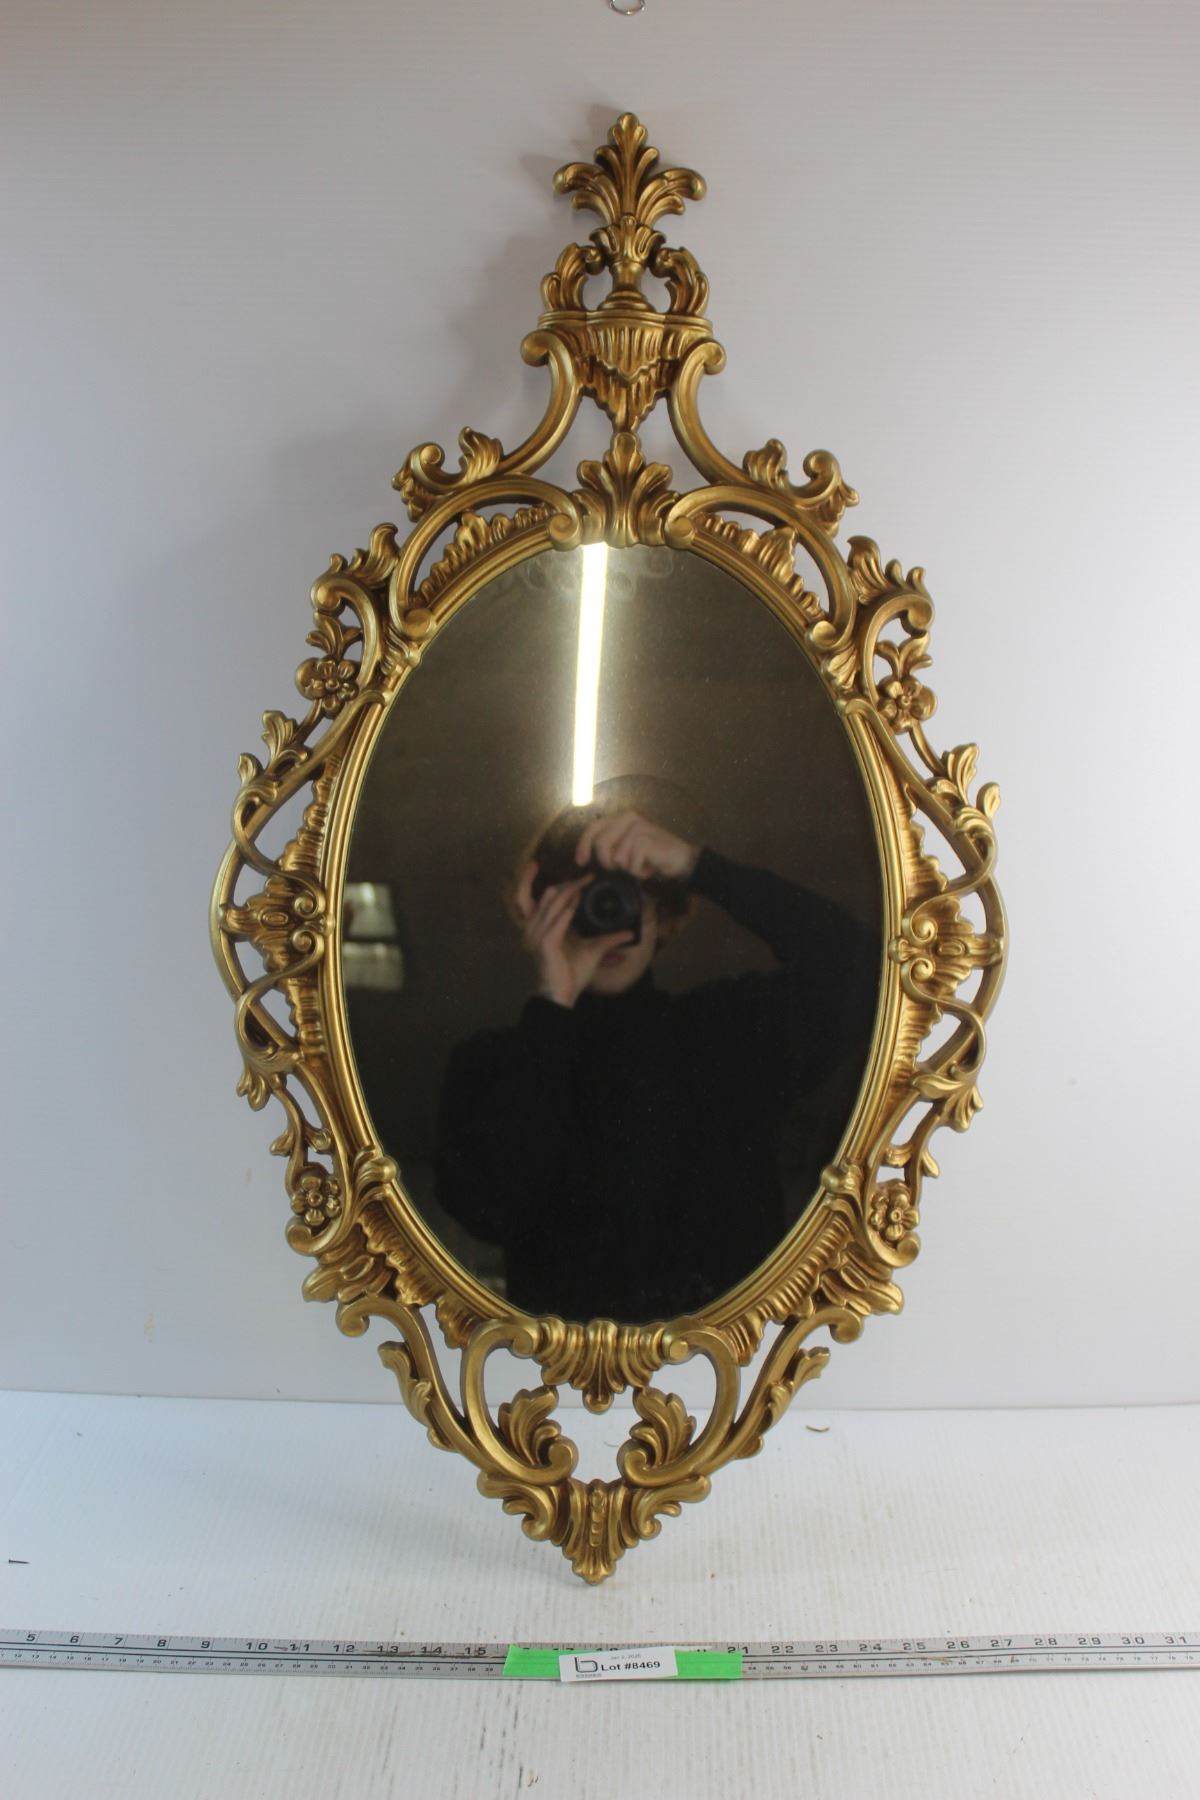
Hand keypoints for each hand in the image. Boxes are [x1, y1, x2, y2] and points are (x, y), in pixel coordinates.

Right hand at [513, 862, 634, 1008]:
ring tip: (585, 883)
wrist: (563, 995)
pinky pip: (556, 922)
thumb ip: (609, 939)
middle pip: (546, 895)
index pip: (529, 896)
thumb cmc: (572, 973)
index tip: (543, 866)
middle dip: (567, 884)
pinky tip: (578, 899)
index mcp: (542, 926)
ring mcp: (538, 936)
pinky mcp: (545, 945)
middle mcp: (536, 928)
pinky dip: (567, 909)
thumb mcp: (593, 950)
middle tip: (586, 877)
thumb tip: (629, 933)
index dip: (531, 879)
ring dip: (569, 891)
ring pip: (551, 903)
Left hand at [573, 811, 698, 882]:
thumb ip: (611, 845)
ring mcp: (638, 829)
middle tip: (623, 868)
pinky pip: (629, 865)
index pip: (593, 828)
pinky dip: (639, 872)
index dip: (583, 845)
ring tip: (641, 865)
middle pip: (600, 844)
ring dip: (627, 868)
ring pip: (615, 857)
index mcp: (623, 818)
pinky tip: (649, 867)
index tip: (581, 862)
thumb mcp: (629, 847)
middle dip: (607, 862)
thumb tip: (587, 856)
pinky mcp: (645, 841)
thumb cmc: (654, 856)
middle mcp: (629, 819)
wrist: (683, 860)